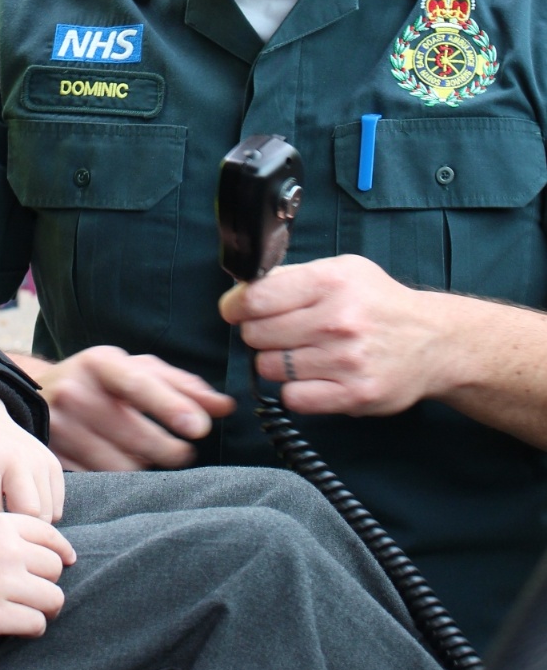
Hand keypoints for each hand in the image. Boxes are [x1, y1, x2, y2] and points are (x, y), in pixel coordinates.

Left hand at [0, 389, 64, 521]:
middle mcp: (18, 458)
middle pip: (31, 515)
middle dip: (16, 531)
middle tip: (0, 533)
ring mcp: (40, 460)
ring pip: (48, 513)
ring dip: (31, 524)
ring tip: (10, 519)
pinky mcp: (53, 464)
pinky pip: (57, 506)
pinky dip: (44, 515)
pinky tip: (22, 507)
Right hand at [0, 514, 74, 634]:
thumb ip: (7, 535)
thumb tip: (47, 558)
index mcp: (1, 524)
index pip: (51, 535)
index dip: (60, 552)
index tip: (63, 562)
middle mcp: (8, 550)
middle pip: (55, 568)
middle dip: (48, 582)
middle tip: (34, 592)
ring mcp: (3, 582)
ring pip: (53, 598)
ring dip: (45, 608)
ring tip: (30, 611)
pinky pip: (36, 624)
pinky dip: (31, 627)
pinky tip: (17, 625)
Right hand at [14, 346, 234, 471]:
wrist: (34, 397)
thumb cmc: (98, 382)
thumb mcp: (134, 370)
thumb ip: (182, 386)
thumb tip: (225, 407)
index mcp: (99, 364)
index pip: (138, 384)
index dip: (170, 406)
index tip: (200, 428)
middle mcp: (75, 393)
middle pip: (137, 436)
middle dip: (172, 450)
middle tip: (183, 451)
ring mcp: (61, 429)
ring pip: (123, 465)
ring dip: (146, 467)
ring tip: (147, 455)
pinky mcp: (54, 459)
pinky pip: (102, 481)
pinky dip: (121, 480)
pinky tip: (121, 465)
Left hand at [219, 254, 447, 415]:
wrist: (434, 341)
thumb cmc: (379, 303)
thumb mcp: (342, 270)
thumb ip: (292, 276)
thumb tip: (243, 289)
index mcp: (331, 282)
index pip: (256, 298)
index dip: (236, 306)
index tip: (235, 311)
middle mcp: (338, 320)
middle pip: (257, 334)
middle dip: (258, 334)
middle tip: (277, 333)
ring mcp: (346, 360)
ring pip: (270, 368)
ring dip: (276, 363)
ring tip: (299, 354)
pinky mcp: (354, 395)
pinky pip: (294, 399)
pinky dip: (294, 391)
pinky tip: (310, 377)